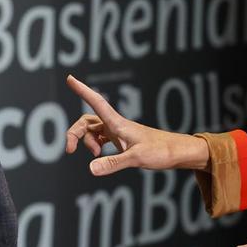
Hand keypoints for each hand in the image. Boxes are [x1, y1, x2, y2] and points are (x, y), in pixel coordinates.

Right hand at [64, 75, 208, 175]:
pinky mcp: (122, 139)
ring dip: (86, 141)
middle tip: (70, 151)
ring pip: (92, 129)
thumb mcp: (136, 159)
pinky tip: (100, 156)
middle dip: (74, 133)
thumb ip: (113, 163)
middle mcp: (115, 124)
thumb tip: (91, 168)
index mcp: (117, 123)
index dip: (82, 90)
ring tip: (96, 156)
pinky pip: (100, 137)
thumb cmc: (160, 151)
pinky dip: (94, 145)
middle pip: (85, 120)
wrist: (177, 152)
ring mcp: (118, 131)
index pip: (96, 102)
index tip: (69, 78)